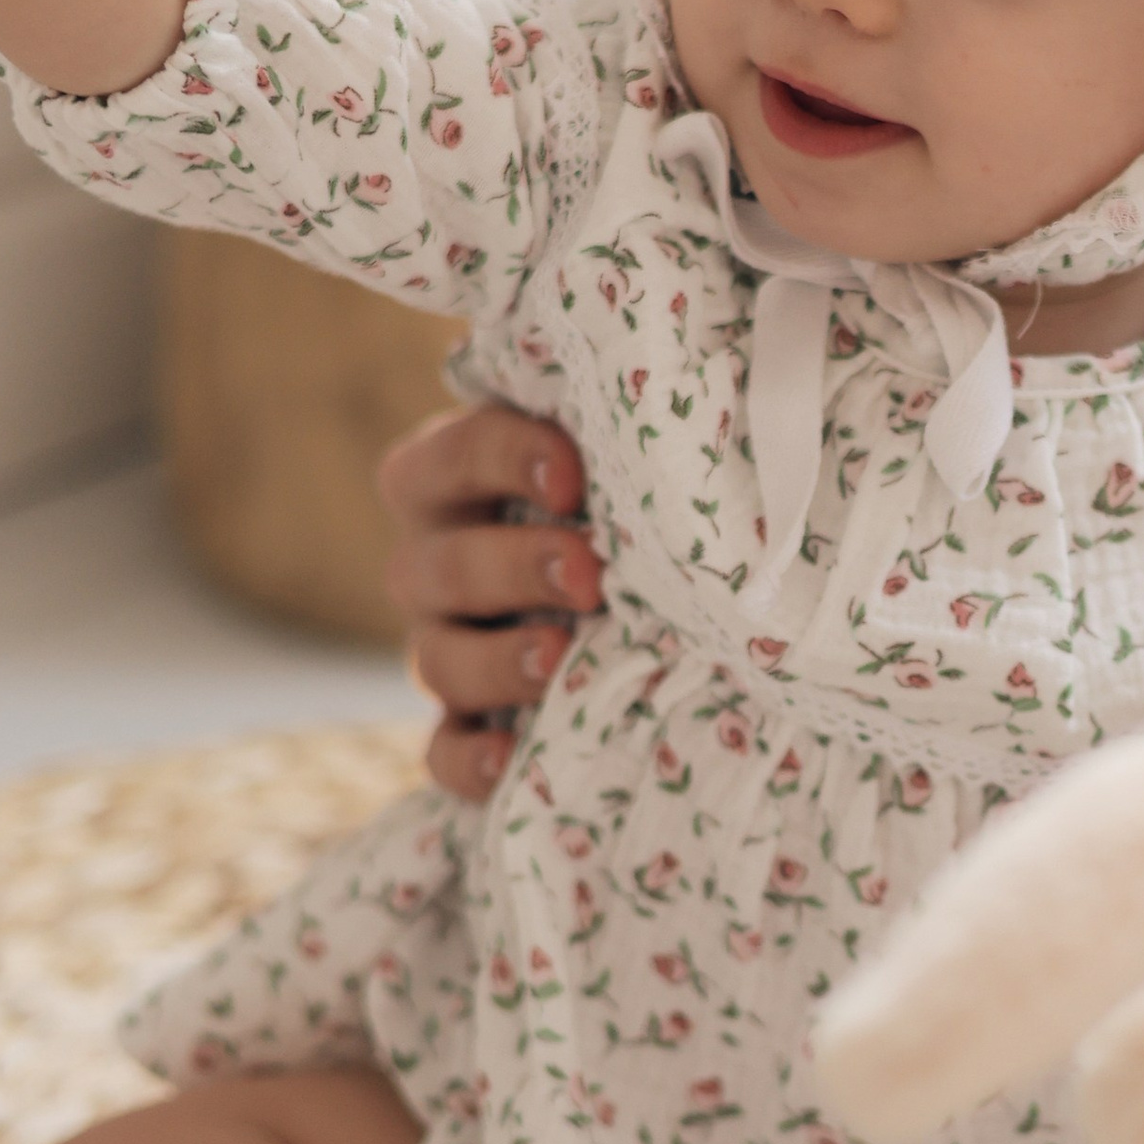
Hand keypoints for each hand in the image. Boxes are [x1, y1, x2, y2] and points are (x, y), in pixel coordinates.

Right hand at [377, 401, 603, 799]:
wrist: (636, 586)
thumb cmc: (625, 496)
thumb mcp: (613, 452)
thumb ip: (624, 424)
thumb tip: (709, 382)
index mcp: (450, 480)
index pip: (453, 457)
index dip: (505, 459)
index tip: (575, 474)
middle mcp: (434, 563)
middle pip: (436, 566)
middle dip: (512, 567)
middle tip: (589, 573)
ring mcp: (444, 648)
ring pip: (436, 659)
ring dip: (495, 661)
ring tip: (560, 658)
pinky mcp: (466, 726)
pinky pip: (441, 754)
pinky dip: (467, 762)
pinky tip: (510, 761)